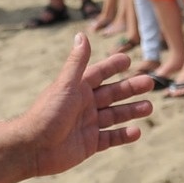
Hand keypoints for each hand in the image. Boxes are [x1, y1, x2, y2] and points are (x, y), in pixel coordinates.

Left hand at [25, 34, 156, 180]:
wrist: (33, 148)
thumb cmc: (47, 113)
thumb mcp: (65, 85)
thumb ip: (77, 62)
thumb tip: (81, 34)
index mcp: (78, 89)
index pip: (99, 74)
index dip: (113, 66)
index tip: (128, 60)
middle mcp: (84, 105)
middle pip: (113, 94)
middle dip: (131, 88)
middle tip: (150, 83)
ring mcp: (88, 125)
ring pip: (115, 116)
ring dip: (132, 110)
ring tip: (149, 107)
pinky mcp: (90, 144)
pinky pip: (111, 138)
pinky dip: (124, 135)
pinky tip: (137, 131)